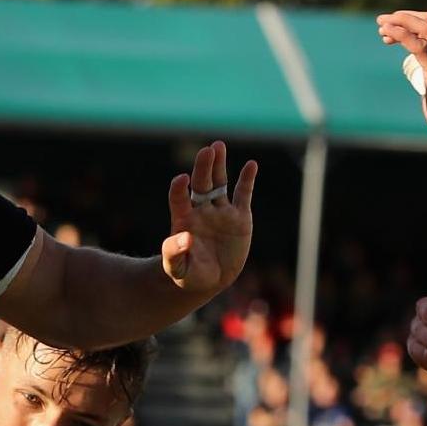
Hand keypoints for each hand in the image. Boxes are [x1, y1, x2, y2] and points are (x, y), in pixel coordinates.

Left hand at [161, 140, 257, 297]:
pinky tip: (251, 165)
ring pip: (219, 183)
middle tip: (206, 151)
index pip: (179, 198)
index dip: (179, 189)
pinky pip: (243, 195)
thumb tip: (184, 237)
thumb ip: (175, 254)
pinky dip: (247, 180)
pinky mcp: (239, 217)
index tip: (181, 180)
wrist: (209, 279)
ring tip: (218, 146)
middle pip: (200, 184)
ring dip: (219, 165)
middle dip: (203, 168)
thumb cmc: (188, 274)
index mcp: (184, 220)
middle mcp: (201, 210)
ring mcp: (221, 211)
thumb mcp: (177, 269)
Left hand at [375, 10, 426, 147]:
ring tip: (382, 25)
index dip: (411, 22)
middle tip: (382, 21)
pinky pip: (420, 47)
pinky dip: (403, 35)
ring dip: (401, 22)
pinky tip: (388, 32)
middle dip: (404, 16)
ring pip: (426, 28)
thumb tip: (425, 86)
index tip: (391, 28)